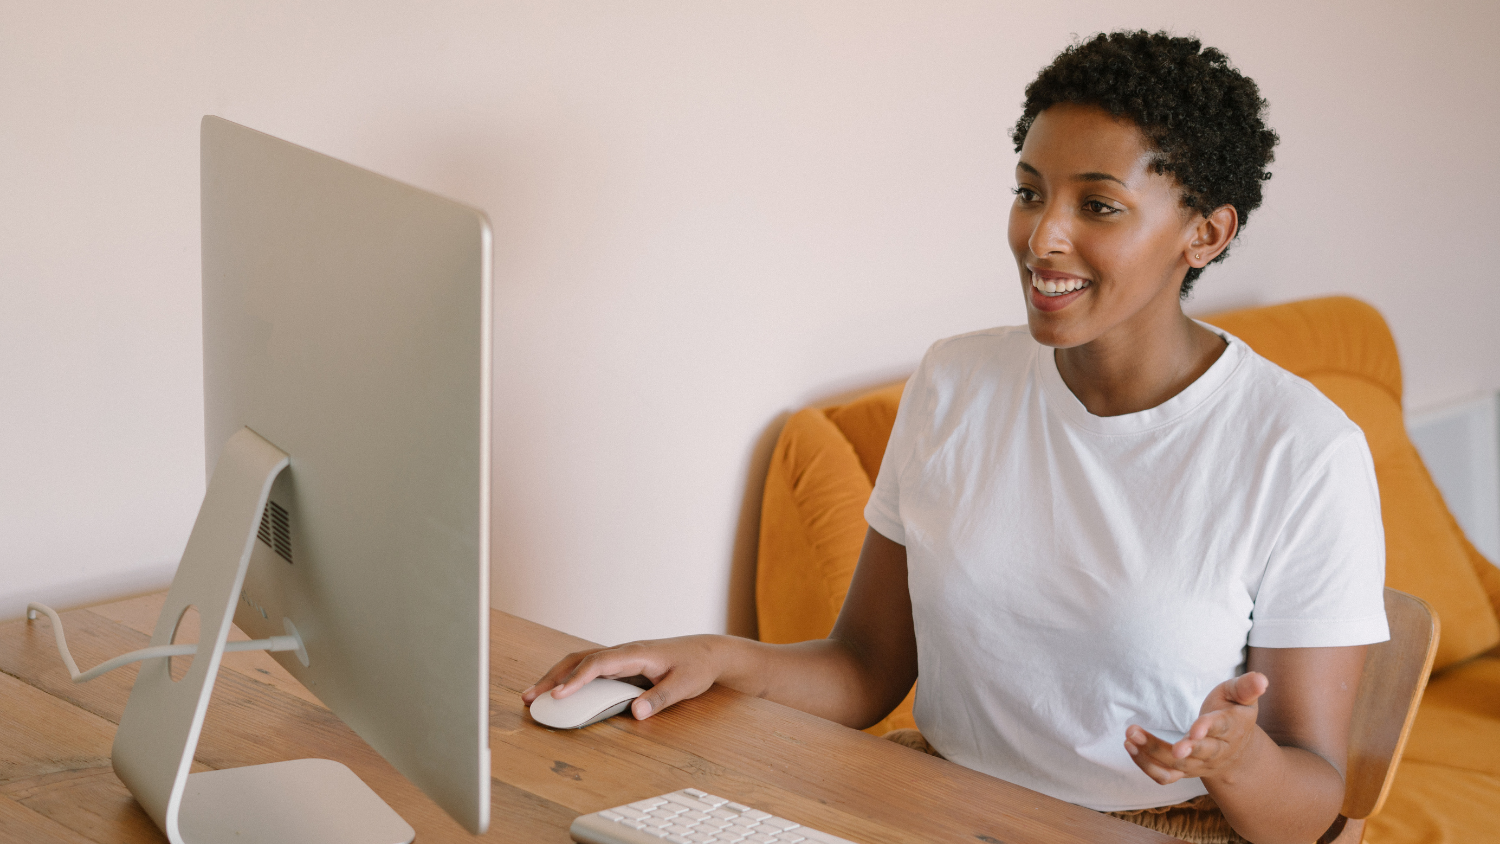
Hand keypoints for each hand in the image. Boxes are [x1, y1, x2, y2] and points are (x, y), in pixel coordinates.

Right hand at [521, 635, 726, 719]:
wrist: (708, 652)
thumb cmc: (696, 666)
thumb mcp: (684, 685)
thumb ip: (660, 699)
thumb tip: (636, 713)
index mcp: (636, 654)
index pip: (599, 663)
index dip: (576, 679)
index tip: (558, 695)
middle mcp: (624, 652)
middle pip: (579, 660)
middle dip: (552, 678)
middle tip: (529, 697)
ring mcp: (620, 658)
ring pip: (580, 662)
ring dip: (556, 677)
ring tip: (533, 696)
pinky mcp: (621, 665)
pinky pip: (589, 669)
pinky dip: (569, 678)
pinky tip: (558, 692)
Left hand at [1124, 672, 1269, 784]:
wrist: (1238, 751)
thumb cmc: (1234, 713)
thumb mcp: (1241, 696)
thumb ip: (1247, 687)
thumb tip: (1262, 678)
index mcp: (1232, 729)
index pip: (1220, 729)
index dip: (1206, 729)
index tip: (1193, 730)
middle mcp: (1217, 752)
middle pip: (1197, 753)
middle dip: (1173, 748)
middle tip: (1145, 736)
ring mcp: (1200, 765)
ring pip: (1176, 766)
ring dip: (1150, 752)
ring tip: (1130, 735)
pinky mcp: (1184, 772)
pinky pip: (1164, 776)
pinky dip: (1146, 765)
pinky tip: (1130, 747)